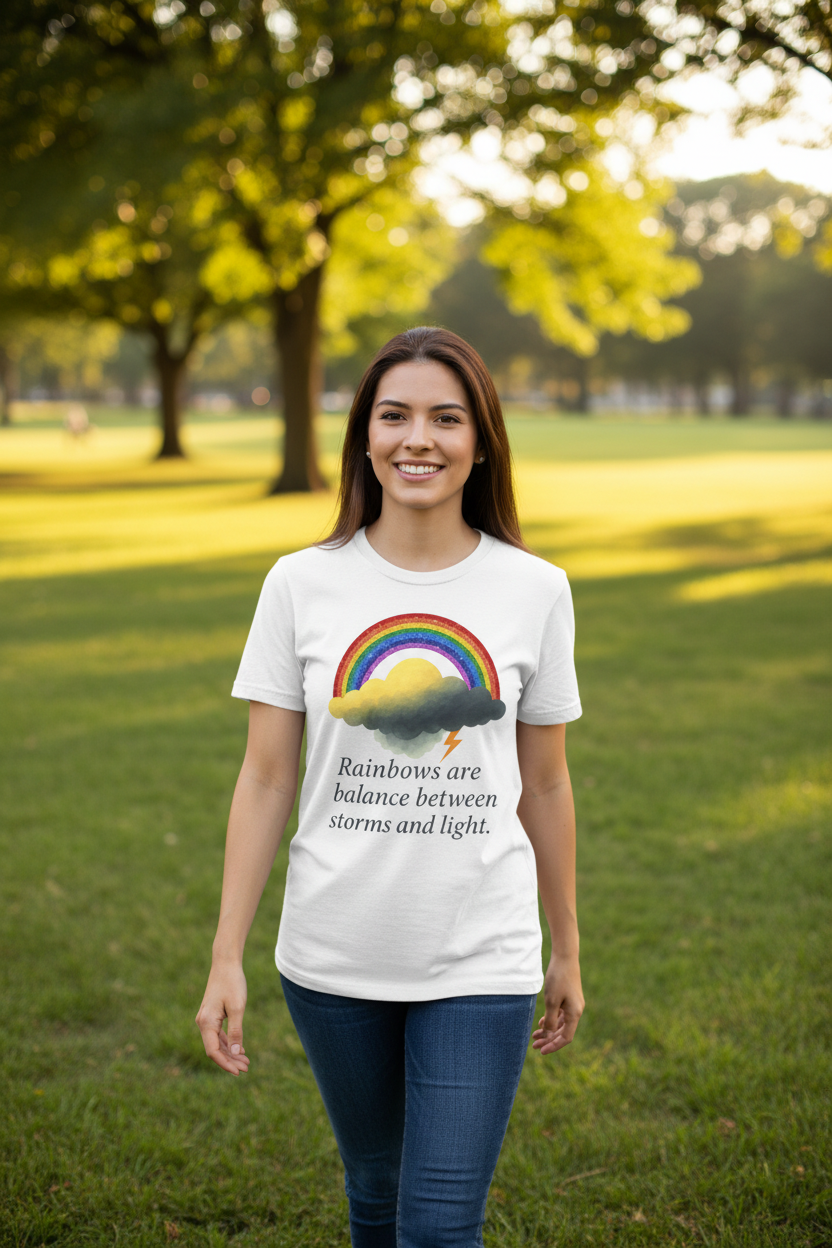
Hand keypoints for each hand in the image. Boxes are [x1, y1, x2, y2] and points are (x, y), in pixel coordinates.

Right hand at [195, 961, 249, 1075]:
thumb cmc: (232, 983)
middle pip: (215, 1049)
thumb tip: (235, 1052)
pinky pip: (217, 1035)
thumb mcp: (237, 1008)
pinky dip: (228, 1043)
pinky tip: (239, 1049)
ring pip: (216, 1043)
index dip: (226, 1064)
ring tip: (246, 1061)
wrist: (225, 963)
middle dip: (230, 1060)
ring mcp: (206, 1019)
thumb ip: (236, 1031)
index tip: (239, 1072)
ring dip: (230, 1053)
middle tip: (247, 1068)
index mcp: (206, 1022)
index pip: (213, 1051)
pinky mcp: (211, 1016)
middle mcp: (203, 1023)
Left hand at [532, 953, 583, 1054]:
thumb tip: (550, 1033)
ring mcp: (573, 1004)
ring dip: (549, 1031)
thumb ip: (551, 1020)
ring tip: (535, 1035)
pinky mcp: (569, 998)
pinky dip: (552, 1020)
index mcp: (574, 1014)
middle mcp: (576, 1011)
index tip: (541, 1051)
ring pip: (561, 1023)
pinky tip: (542, 1023)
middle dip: (549, 1040)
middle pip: (563, 1032)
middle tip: (534, 1045)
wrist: (565, 957)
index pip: (565, 1037)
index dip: (554, 1046)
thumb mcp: (551, 1001)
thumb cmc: (558, 978)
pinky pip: (561, 1014)